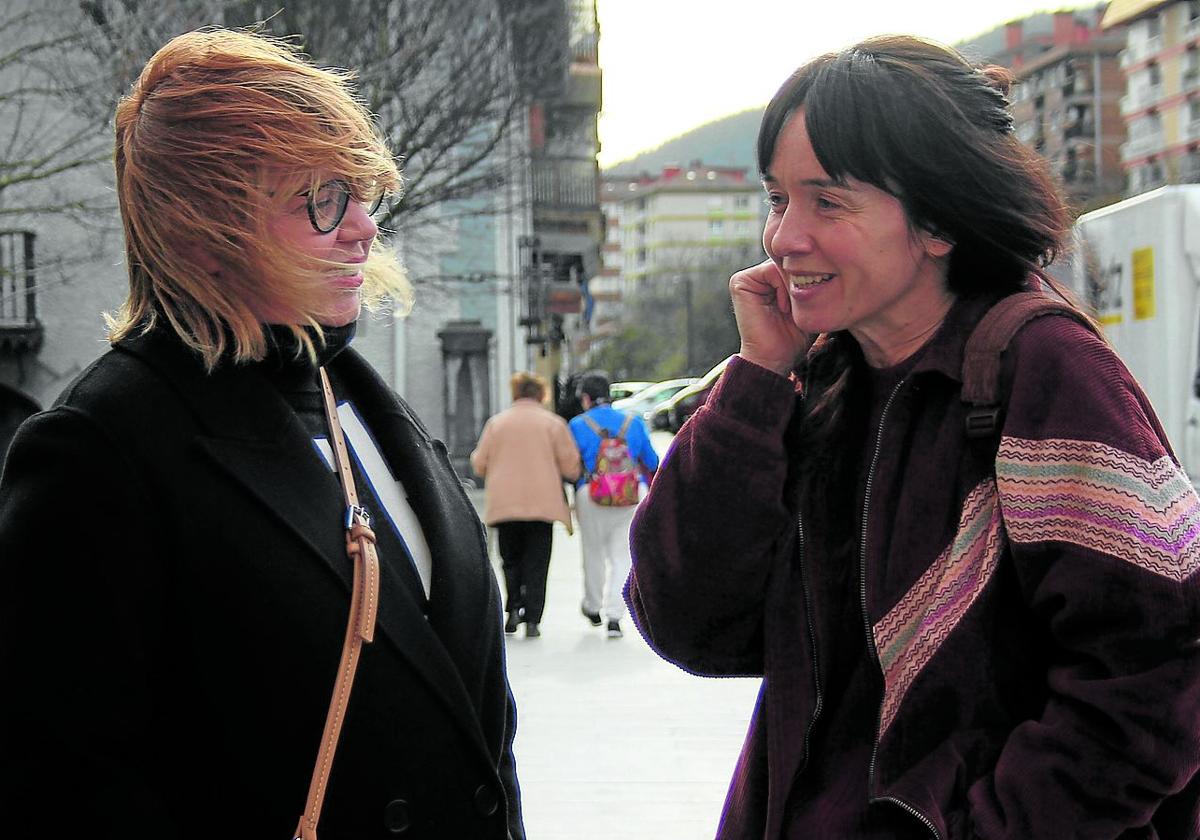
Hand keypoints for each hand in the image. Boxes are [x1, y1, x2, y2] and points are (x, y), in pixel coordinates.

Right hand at [729, 260, 813, 375]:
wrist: (775, 359)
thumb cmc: (795, 336)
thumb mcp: (811, 304)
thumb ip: (814, 281)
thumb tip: (827, 258)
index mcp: (774, 279)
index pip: (797, 261)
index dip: (810, 276)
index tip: (813, 302)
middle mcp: (760, 275)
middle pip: (789, 260)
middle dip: (802, 280)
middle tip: (802, 308)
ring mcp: (748, 277)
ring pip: (782, 264)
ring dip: (793, 287)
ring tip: (791, 311)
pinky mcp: (740, 282)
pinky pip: (770, 270)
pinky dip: (782, 288)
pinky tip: (783, 308)